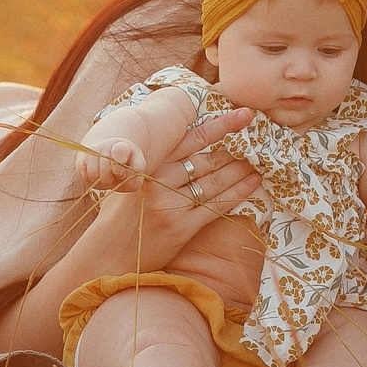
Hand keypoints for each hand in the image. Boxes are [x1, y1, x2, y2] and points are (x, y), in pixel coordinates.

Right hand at [86, 114, 261, 261]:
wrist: (108, 252)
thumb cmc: (120, 213)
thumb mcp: (131, 178)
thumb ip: (154, 160)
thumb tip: (184, 138)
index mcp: (150, 164)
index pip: (192, 139)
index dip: (221, 125)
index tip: (243, 114)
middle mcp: (160, 181)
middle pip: (208, 161)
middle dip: (236, 152)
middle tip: (258, 143)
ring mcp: (171, 205)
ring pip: (215, 182)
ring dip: (241, 171)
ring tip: (258, 164)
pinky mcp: (180, 228)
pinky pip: (215, 207)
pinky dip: (237, 194)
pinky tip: (252, 184)